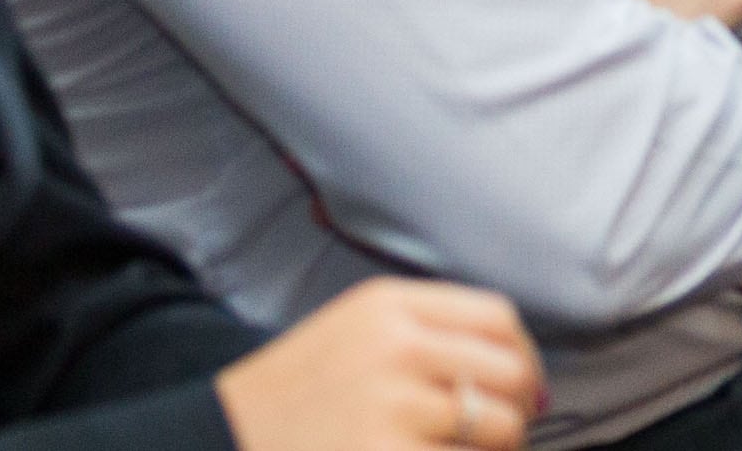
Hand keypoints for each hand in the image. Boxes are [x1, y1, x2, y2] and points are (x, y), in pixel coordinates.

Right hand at [216, 277, 540, 450]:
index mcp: (387, 305)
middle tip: (501, 435)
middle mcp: (396, 346)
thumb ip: (428, 338)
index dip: (523, 357)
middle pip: (508, 372)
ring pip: (498, 428)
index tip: (524, 387)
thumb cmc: (289, 401)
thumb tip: (524, 378)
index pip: (498, 317)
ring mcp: (393, 406)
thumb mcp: (350, 336)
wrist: (217, 440)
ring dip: (495, 450)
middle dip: (518, 410)